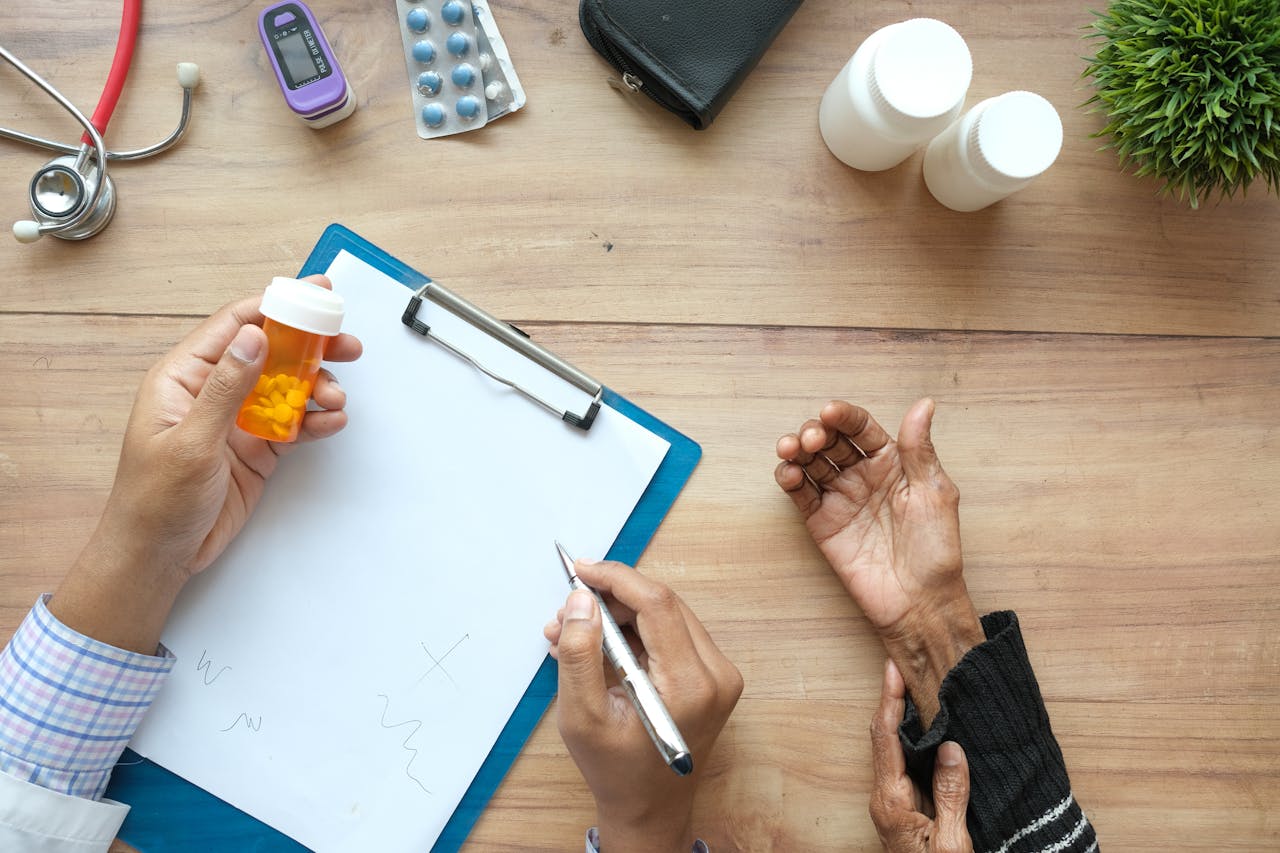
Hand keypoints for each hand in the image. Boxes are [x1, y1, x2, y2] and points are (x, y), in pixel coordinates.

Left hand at [49, 276, 361, 652]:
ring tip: (336, 399)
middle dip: (312, 346)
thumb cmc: (154, 501)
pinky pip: (295, 424)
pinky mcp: (258, 449)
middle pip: (271, 352)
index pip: (234, 326)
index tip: (315, 294)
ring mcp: (238, 420)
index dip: (276, 306)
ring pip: (289, 388)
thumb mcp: (190, 441)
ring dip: (319, 388)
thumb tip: (254, 337)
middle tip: (348, 344)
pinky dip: (317, 421)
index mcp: (184, 378)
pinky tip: (331, 422)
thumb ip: (226, 388)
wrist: (159, 557)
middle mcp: (213, 392)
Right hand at [544, 560, 742, 852]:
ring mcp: (719, 675)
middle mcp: (716, 674)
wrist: (650, 811)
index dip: (616, 579)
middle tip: (567, 612)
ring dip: (618, 616)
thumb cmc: (618, 772)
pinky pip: (670, 634)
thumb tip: (582, 602)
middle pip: (662, 605)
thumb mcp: (583, 716)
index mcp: (691, 684)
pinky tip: (597, 646)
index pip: (657, 604)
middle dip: (611, 599)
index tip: (581, 571)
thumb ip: (579, 654)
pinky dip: (633, 633)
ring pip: (665, 615)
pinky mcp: (711, 676)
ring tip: (572, 634)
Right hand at [774, 399, 982, 724]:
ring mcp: (840, 498)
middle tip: (812, 438)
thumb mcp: (934, 492)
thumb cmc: (936, 550)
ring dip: (796, 449)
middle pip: (831, 440)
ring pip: (811, 462)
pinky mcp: (822, 522)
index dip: (844, 416)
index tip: (829, 412)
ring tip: (792, 450)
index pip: (862, 429)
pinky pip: (800, 493)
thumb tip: (923, 404)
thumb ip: (919, 449)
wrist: (919, 602)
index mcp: (892, 463)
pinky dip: (789, 479)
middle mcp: (863, 475)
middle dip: (816, 431)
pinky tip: (789, 473)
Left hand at [870, 659, 972, 852]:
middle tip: (904, 664)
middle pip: (884, 736)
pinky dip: (913, 737)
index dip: (888, 699)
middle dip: (892, 698)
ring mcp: (892, 802)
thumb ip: (952, 795)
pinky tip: (929, 724)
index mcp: (891, 801)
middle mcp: (885, 797)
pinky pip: (905, 762)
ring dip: (902, 715)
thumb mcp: (954, 842)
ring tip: (916, 682)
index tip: (893, 668)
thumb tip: (952, 747)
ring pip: (893, 747)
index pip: (885, 738)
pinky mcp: (904, 808)